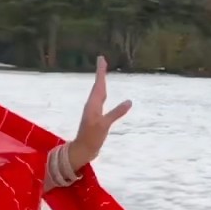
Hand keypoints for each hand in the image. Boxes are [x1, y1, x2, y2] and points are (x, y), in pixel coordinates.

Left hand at [67, 56, 131, 171]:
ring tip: (103, 73)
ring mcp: (93, 111)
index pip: (98, 84)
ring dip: (101, 82)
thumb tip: (129, 101)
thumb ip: (116, 113)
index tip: (101, 59)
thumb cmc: (91, 138)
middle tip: (102, 61)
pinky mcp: (95, 117)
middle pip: (98, 85)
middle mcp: (92, 105)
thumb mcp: (104, 125)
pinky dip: (103, 93)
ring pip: (98, 92)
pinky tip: (105, 94)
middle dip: (101, 73)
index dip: (100, 71)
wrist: (82, 150)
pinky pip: (100, 100)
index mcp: (93, 104)